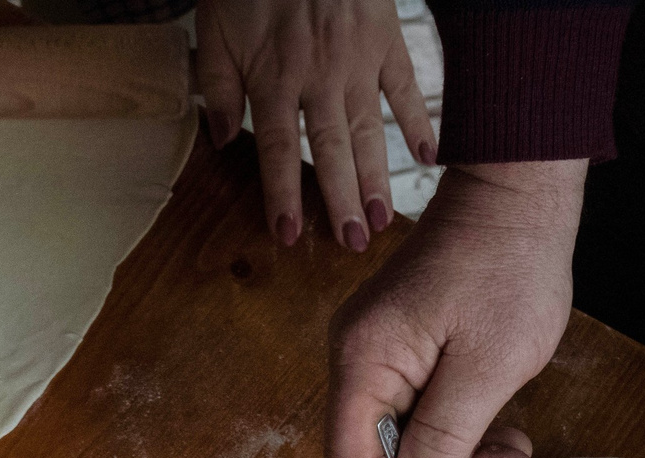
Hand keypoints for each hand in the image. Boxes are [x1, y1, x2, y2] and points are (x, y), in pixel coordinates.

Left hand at [194, 0, 435, 250]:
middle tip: (353, 245)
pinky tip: (429, 159)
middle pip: (331, 149)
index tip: (289, 235)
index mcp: (274, 74)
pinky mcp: (387, 38)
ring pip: (369, 129)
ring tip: (382, 221)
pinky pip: (406, 86)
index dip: (283, 194)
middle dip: (340, 201)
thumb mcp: (215, 25)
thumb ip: (218, 83)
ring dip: (376, 178)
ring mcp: (359, 58)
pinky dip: (419, 122)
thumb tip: (222, 140)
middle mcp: (319, 73)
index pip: (280, 148)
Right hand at [327, 161, 585, 457]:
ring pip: (410, 433)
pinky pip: (427, 406)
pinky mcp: (413, 345)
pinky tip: (508, 438)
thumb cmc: (508, 263)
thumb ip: (446, 436)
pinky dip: (465, 430)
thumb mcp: (487, 365)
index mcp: (365, 360)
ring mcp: (386, 350)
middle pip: (380, 451)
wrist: (522, 191)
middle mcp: (362, 357)